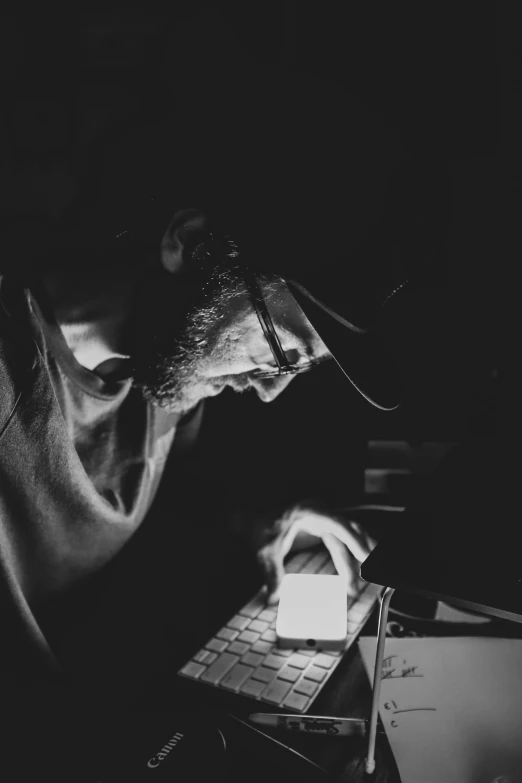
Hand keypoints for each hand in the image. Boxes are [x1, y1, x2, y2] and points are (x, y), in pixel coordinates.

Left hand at [255, 505, 375, 603]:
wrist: (252, 517)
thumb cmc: (260, 528)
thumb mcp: (265, 551)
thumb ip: (271, 573)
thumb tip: (274, 597)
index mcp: (309, 512)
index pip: (339, 524)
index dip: (354, 540)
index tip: (366, 556)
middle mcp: (319, 512)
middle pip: (350, 528)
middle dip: (362, 550)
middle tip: (372, 572)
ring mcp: (322, 517)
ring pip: (350, 531)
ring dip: (361, 549)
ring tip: (374, 568)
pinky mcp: (322, 525)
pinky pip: (343, 536)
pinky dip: (353, 549)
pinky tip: (361, 562)